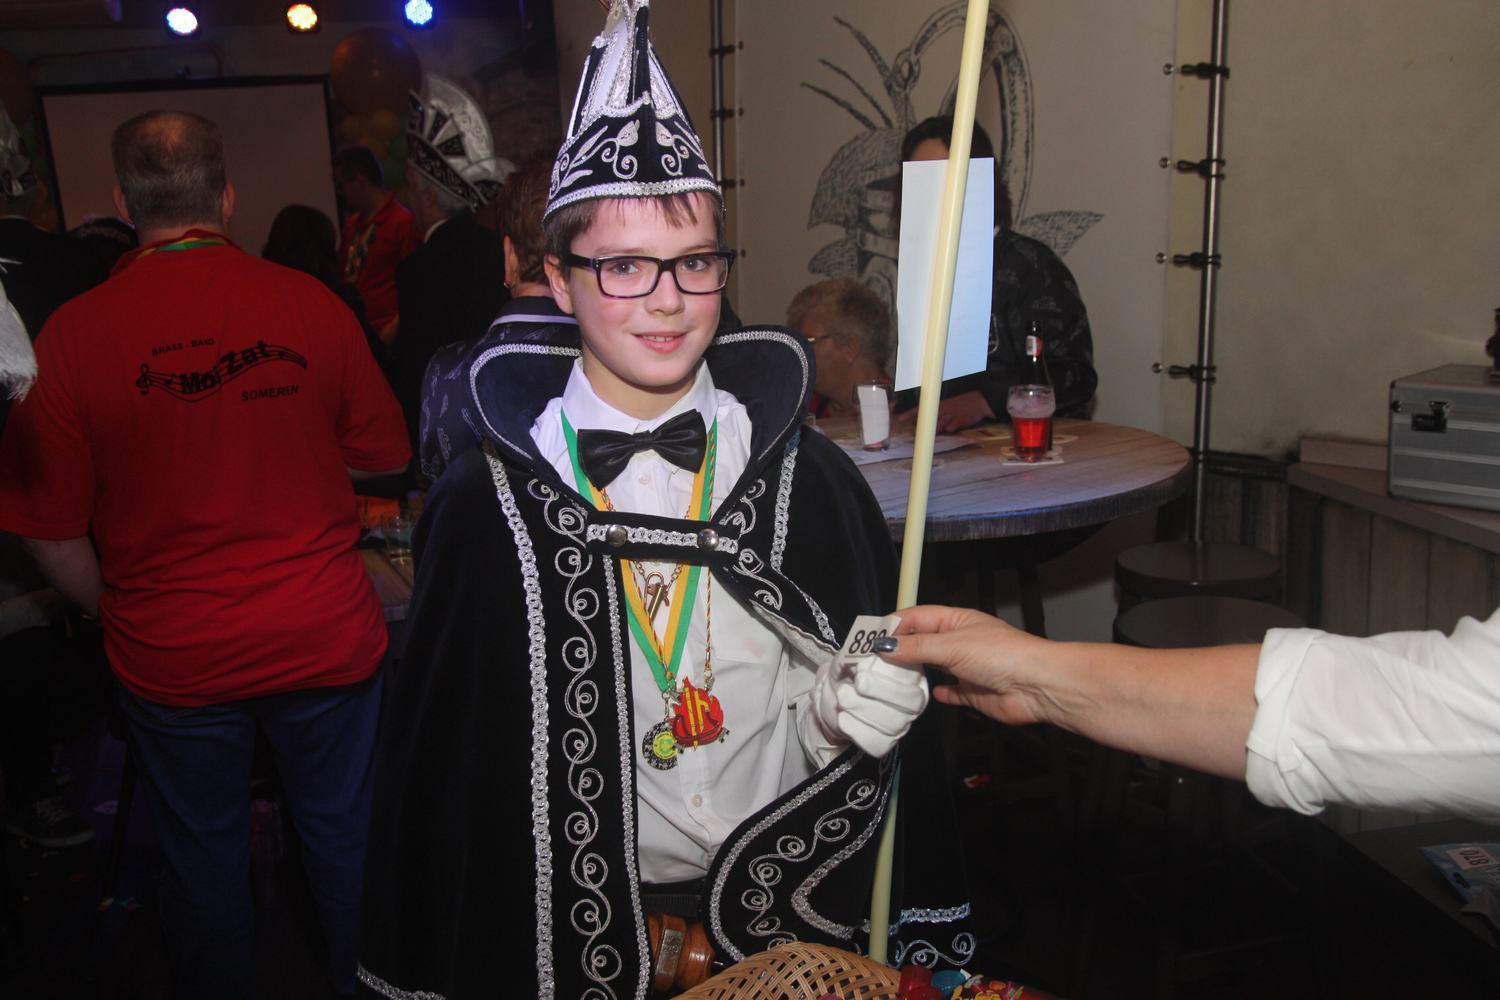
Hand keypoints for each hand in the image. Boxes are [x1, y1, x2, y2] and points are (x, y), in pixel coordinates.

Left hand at [808, 651, 928, 758]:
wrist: (835, 691)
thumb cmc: (851, 668)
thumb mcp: (854, 652)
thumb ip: (864, 647)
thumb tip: (871, 642)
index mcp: (913, 675)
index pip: (915, 677)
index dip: (892, 675)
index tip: (863, 670)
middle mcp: (914, 702)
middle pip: (911, 704)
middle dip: (881, 693)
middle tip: (855, 684)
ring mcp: (902, 724)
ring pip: (893, 725)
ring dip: (863, 710)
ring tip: (842, 698)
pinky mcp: (885, 742)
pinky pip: (878, 744)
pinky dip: (858, 732)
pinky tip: (843, 718)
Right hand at [875, 605, 1051, 726]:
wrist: (1036, 686)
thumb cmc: (996, 655)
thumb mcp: (951, 645)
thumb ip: (916, 647)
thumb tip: (883, 646)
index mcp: (956, 620)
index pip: (918, 617)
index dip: (895, 625)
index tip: (870, 639)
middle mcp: (960, 641)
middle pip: (923, 642)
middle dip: (900, 650)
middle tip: (871, 663)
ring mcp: (967, 667)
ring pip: (934, 667)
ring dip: (915, 671)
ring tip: (888, 680)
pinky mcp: (974, 692)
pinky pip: (951, 691)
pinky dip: (938, 692)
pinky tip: (925, 695)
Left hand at [894, 391, 994, 433]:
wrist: (979, 402)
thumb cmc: (962, 403)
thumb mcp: (948, 404)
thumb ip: (936, 412)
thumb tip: (923, 420)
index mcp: (938, 404)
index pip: (920, 408)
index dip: (909, 414)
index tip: (900, 418)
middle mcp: (942, 409)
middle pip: (928, 420)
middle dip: (923, 426)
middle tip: (919, 430)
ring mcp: (951, 415)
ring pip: (938, 426)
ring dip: (936, 429)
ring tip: (941, 426)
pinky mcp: (959, 421)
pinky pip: (951, 428)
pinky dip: (950, 429)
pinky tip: (953, 426)